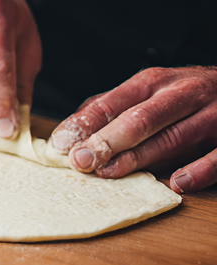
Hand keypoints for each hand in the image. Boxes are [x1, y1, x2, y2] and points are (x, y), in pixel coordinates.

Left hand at [49, 67, 216, 191]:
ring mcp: (212, 116)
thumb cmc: (183, 94)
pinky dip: (197, 171)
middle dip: (108, 141)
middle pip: (141, 120)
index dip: (87, 124)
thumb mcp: (147, 89)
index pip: (115, 102)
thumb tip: (72, 130)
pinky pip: (216, 157)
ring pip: (172, 139)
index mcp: (155, 82)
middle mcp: (183, 95)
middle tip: (82, 160)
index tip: (63, 143)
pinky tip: (177, 182)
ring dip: (139, 159)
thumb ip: (110, 106)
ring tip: (109, 172)